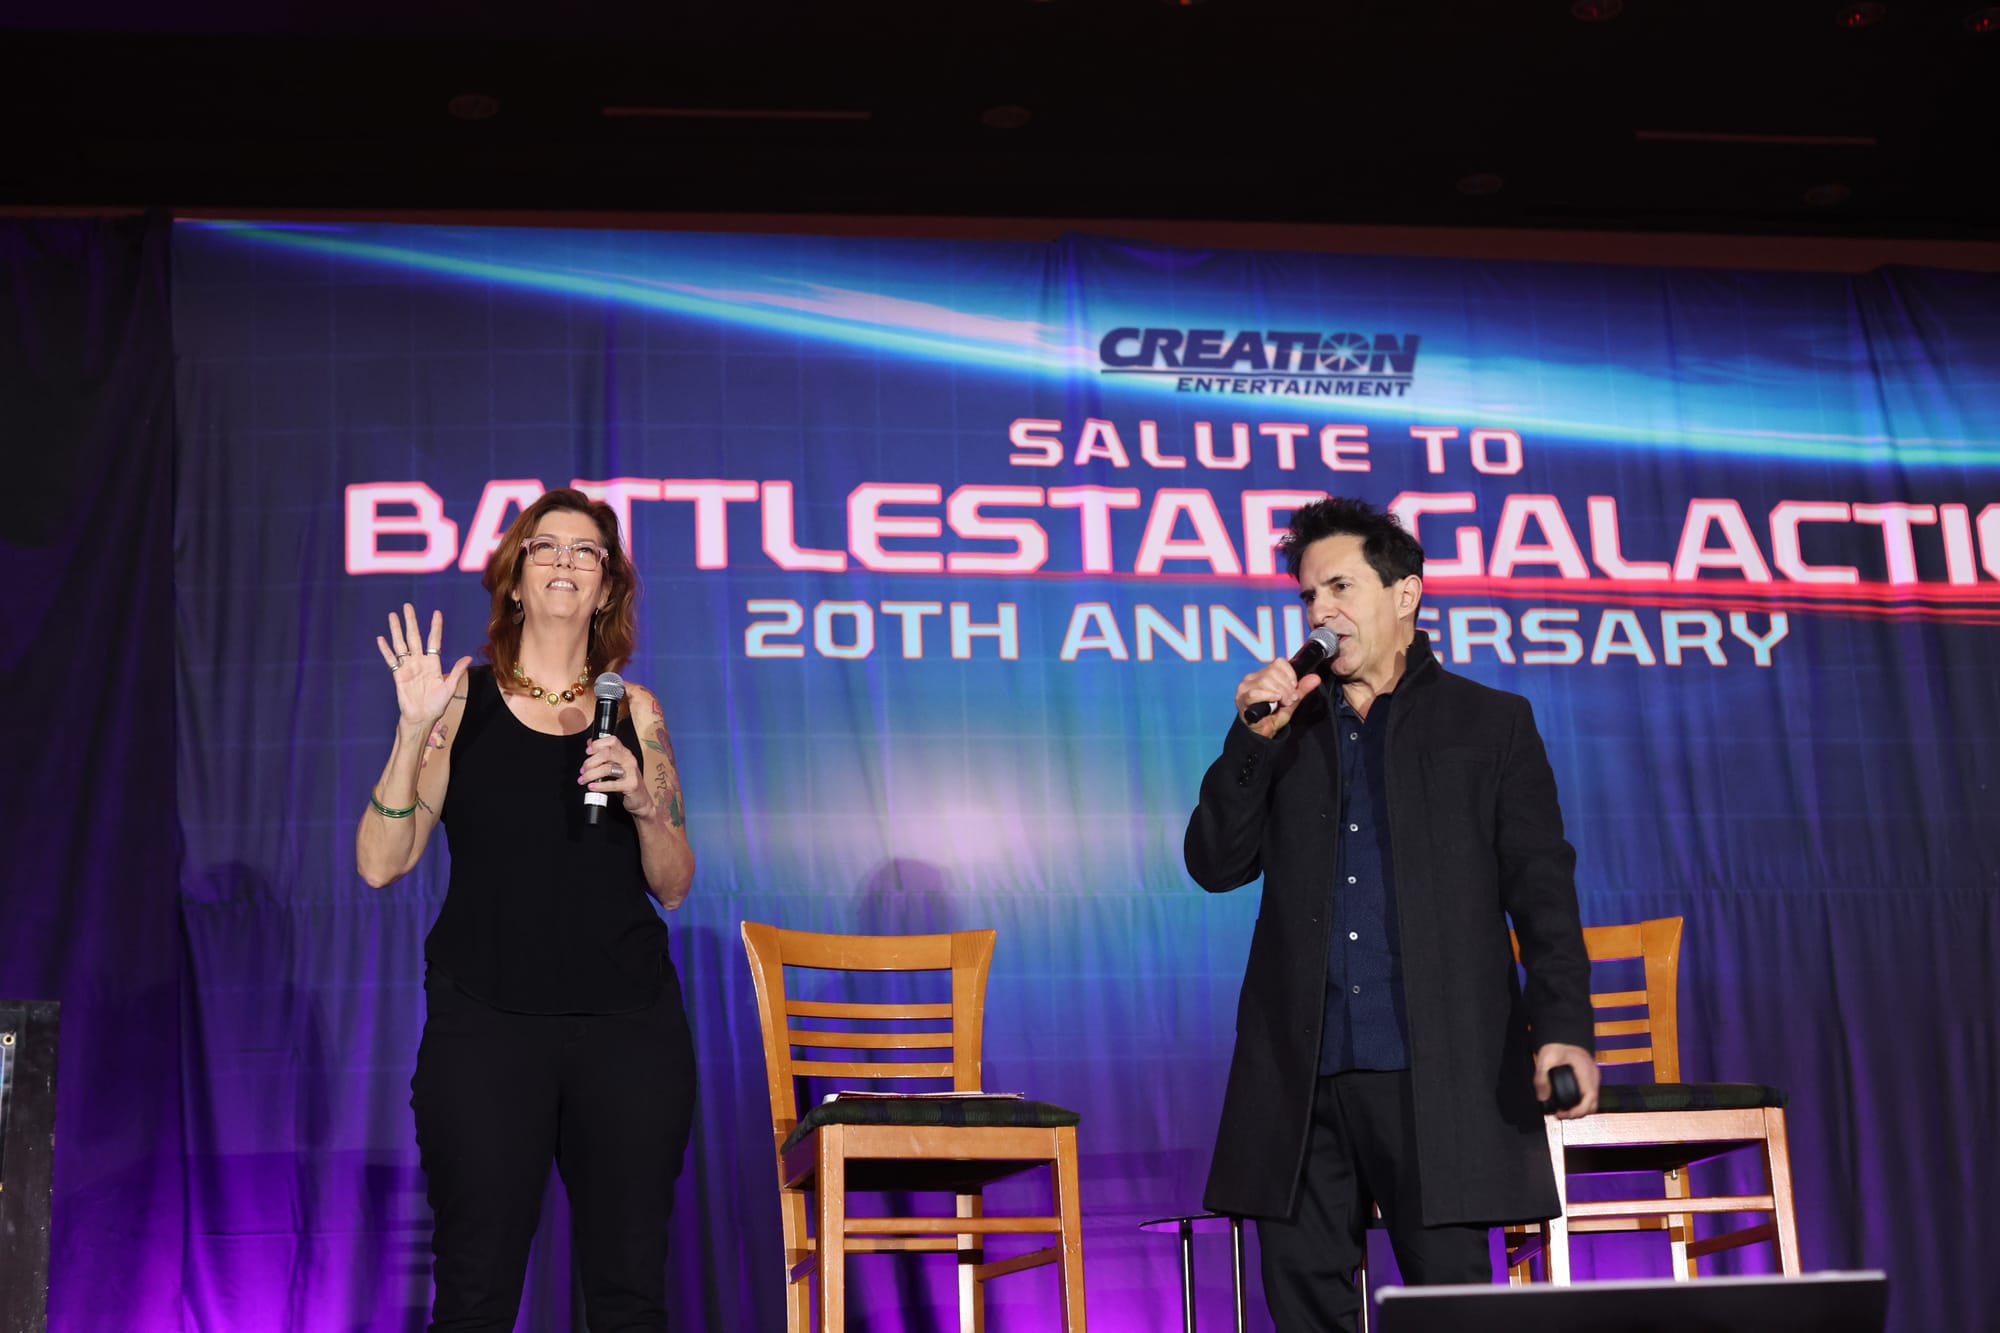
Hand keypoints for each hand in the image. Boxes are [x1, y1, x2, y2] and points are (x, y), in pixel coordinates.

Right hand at [376, 603, 471, 729]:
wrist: (421, 717)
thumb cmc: (437, 705)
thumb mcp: (449, 687)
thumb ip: (457, 672)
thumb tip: (468, 657)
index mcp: (434, 663)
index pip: (434, 640)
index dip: (435, 627)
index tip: (436, 612)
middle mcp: (420, 662)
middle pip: (414, 637)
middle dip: (411, 622)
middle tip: (407, 606)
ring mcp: (408, 667)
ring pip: (401, 644)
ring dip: (396, 630)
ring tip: (392, 616)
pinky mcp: (398, 675)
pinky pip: (391, 660)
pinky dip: (385, 650)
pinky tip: (381, 639)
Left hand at [580, 735, 652, 818]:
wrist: (640, 799)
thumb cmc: (626, 782)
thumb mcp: (616, 766)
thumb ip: (604, 755)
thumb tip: (590, 743)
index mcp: (624, 753)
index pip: (612, 741)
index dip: (597, 744)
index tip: (587, 752)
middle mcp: (629, 759)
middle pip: (606, 754)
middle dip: (589, 762)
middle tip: (583, 771)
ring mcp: (631, 772)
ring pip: (607, 768)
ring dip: (591, 774)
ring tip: (584, 780)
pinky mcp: (631, 784)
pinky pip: (612, 784)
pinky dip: (599, 786)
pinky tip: (592, 787)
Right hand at [1233, 657, 1323, 737]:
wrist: (1262, 733)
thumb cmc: (1273, 716)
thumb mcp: (1291, 701)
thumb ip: (1301, 689)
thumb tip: (1316, 678)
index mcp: (1263, 674)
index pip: (1279, 663)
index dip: (1290, 674)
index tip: (1294, 687)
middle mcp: (1252, 677)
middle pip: (1273, 672)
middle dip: (1287, 687)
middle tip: (1291, 699)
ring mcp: (1245, 687)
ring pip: (1265, 680)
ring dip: (1280, 692)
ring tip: (1283, 703)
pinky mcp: (1241, 698)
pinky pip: (1255, 692)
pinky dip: (1268, 695)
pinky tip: (1274, 700)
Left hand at [1534, 1043, 1600, 1119]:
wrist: (1563, 1034)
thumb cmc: (1557, 1043)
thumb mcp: (1545, 1059)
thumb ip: (1541, 1079)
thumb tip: (1542, 1097)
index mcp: (1586, 1072)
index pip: (1589, 1099)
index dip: (1577, 1111)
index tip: (1564, 1114)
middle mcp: (1593, 1076)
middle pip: (1593, 1104)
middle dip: (1577, 1113)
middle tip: (1561, 1114)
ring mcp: (1593, 1077)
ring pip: (1592, 1101)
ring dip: (1579, 1109)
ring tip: (1563, 1111)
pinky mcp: (1589, 1078)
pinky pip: (1588, 1095)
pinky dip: (1580, 1102)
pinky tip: (1568, 1102)